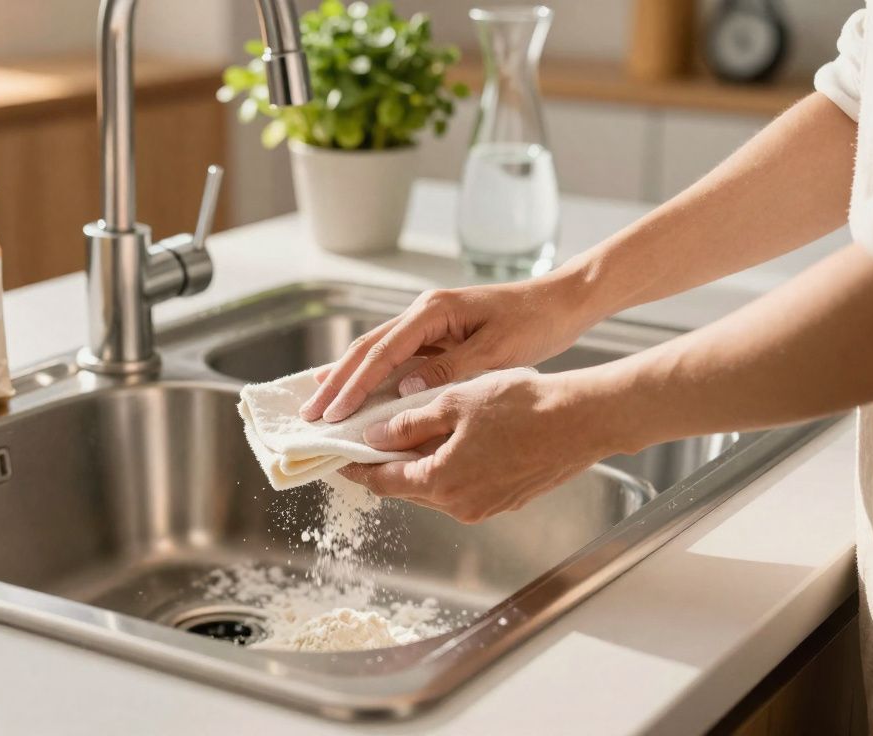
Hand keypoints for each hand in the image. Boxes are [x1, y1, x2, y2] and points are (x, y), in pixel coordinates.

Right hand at [300, 274, 599, 423]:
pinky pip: (394, 357)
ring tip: (317, 403)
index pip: (383, 351)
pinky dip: (369, 375)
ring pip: (375, 352)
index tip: (334, 411)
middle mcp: (423, 313)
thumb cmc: (535, 323)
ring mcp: (427, 323)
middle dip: (336, 382)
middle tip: (310, 414)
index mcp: (433, 311)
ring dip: (346, 378)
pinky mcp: (435, 335)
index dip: (354, 383)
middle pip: (367, 349)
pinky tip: (350, 387)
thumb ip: (449, 369)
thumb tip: (403, 390)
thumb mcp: (496, 350)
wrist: (561, 303)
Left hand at [340, 370, 627, 523]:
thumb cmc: (523, 407)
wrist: (582, 420)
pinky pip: (464, 486)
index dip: (356, 469)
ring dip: (419, 464)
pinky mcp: (506, 500)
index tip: (338, 459)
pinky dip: (449, 467)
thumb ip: (410, 424)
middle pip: (408, 487)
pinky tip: (451, 440)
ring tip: (408, 433)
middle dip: (386, 465)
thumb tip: (375, 437)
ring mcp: (486, 506)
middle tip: (368, 441)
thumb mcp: (456, 403)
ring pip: (436, 487)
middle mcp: (460, 505)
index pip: (382, 481)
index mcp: (440, 482)